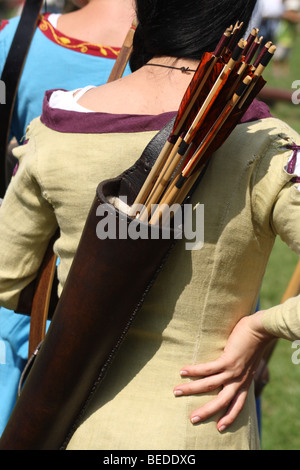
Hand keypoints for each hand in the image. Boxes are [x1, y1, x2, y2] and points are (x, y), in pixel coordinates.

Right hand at [173, 311, 274, 431]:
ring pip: (209, 385)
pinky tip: (182, 371)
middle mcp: (238, 380)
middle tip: (192, 419)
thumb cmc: (253, 342)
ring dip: (191, 389)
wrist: (260, 329)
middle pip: (222, 401)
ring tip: (177, 391)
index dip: (229, 417)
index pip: (238, 405)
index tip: (220, 428)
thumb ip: (241, 368)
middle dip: (206, 411)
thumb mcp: (249, 362)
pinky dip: (194, 371)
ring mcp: (233, 371)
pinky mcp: (227, 360)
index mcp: (244, 382)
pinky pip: (207, 369)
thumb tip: (229, 367)